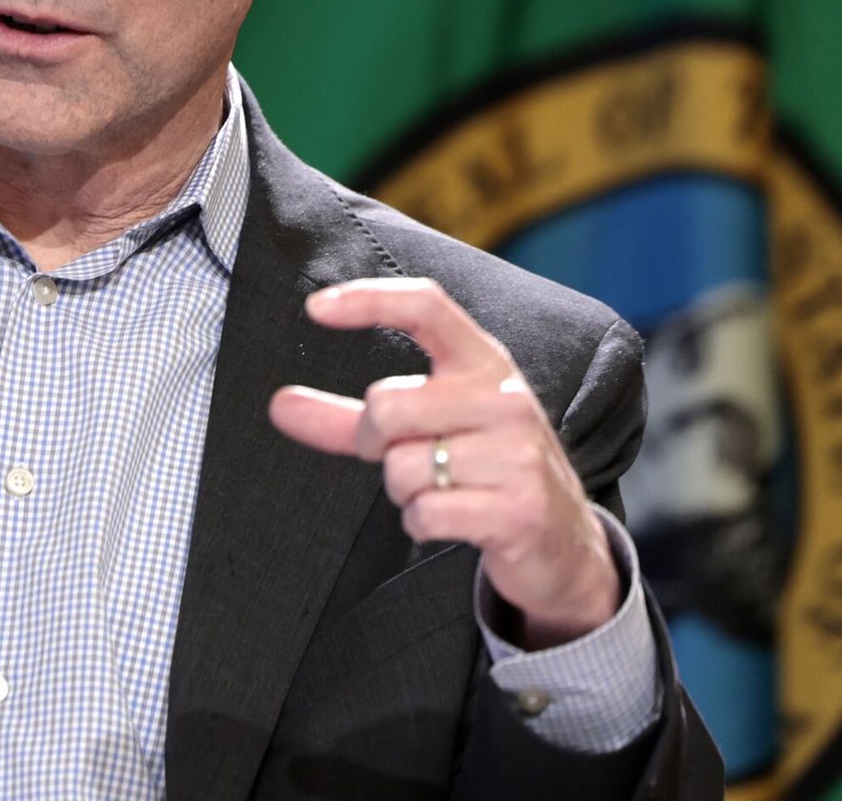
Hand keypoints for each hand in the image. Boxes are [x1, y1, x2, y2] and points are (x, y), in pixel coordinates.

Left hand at [268, 277, 618, 647]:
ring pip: (401, 467)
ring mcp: (518, 452)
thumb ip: (348, 419)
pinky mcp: (519, 508)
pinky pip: (424, 513)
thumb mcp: (427, 430)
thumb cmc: (483, 470)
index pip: (426, 307)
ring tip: (444, 491)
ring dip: (403, 492)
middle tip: (403, 457)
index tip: (315, 308)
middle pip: (386, 404)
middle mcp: (506, 396)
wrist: (563, 542)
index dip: (369, 300)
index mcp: (484, 362)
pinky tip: (455, 520)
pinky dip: (422, 524)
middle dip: (374, 442)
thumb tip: (278, 405)